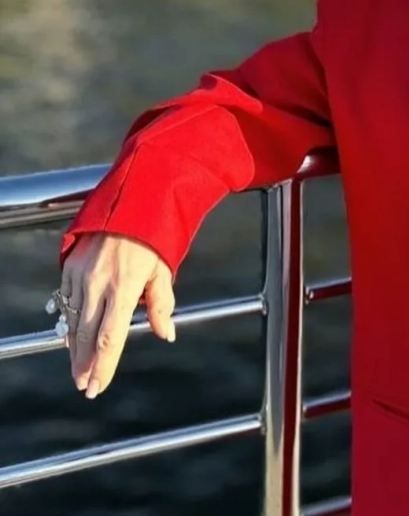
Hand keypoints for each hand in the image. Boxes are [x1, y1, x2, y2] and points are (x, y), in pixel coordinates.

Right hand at [59, 232, 176, 397]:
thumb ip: (161, 305)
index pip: (111, 337)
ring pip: (73, 320)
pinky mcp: (70, 264)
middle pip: (87, 335)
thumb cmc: (153, 235)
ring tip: (78, 367)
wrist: (131, 199)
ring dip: (74, 347)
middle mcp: (98, 283)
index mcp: (124, 286)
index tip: (97, 387)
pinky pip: (66, 300)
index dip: (103, 366)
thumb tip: (166, 334)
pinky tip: (71, 335)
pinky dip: (68, 320)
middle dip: (84, 364)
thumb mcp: (163, 269)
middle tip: (84, 385)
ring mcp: (81, 274)